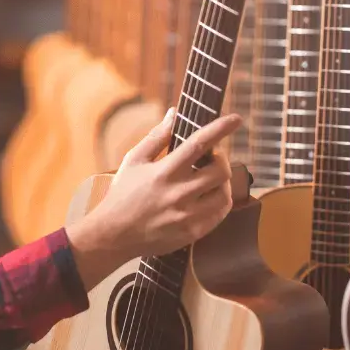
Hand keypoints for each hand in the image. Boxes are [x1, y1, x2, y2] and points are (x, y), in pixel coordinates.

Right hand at [66, 108, 242, 290]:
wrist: (113, 236)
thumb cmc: (122, 194)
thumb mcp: (133, 160)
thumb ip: (156, 137)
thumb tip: (173, 114)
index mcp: (164, 172)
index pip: (198, 144)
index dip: (220, 129)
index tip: (235, 118)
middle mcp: (178, 194)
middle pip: (220, 171)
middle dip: (221, 160)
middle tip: (212, 159)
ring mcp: (187, 216)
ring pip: (225, 194)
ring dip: (223, 183)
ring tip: (211, 180)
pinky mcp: (192, 233)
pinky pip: (219, 214)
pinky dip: (219, 202)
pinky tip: (208, 197)